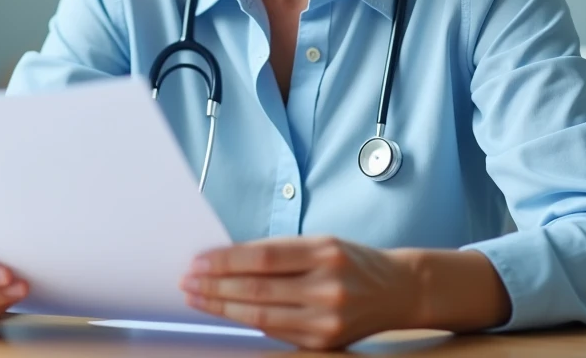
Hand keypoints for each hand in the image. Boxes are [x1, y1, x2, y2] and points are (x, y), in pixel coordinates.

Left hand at [180, 236, 419, 350]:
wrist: (398, 291)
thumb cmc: (351, 261)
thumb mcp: (321, 243)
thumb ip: (279, 252)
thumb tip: (226, 259)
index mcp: (325, 253)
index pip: (262, 258)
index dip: (224, 261)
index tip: (197, 261)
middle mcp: (328, 287)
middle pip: (257, 288)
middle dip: (215, 285)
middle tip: (187, 281)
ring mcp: (327, 319)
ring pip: (261, 315)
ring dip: (222, 306)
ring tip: (197, 298)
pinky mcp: (324, 343)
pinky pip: (276, 333)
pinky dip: (246, 321)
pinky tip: (226, 312)